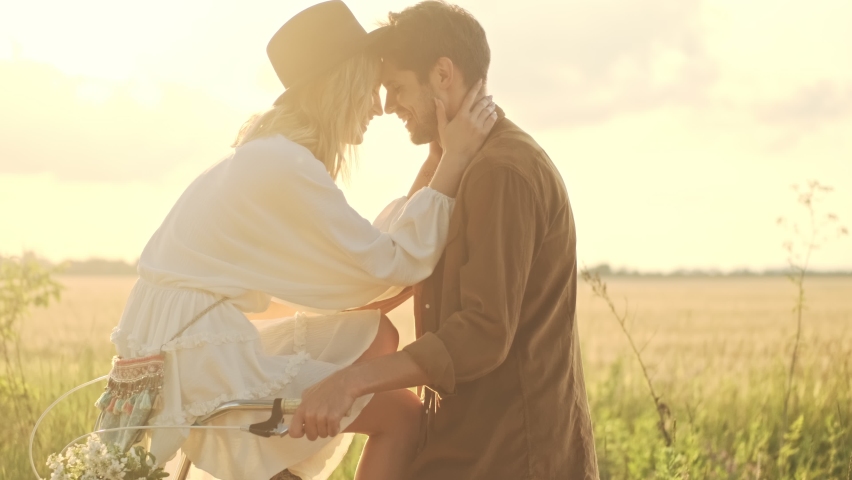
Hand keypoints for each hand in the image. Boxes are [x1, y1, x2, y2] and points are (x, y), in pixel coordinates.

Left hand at [289, 371, 357, 440]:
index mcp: (302, 408)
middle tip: (324, 422)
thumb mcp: (310, 393)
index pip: (294, 431)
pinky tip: (338, 420)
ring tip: (332, 417)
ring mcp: (321, 417)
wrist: (345, 382)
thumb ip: (304, 405)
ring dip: (328, 429)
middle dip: (318, 431)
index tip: (308, 428)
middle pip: (311, 436)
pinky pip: (333, 433)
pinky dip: (336, 429)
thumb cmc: (328, 386)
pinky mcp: (333, 419)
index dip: (301, 432)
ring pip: (323, 435)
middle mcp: (309, 414)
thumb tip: (301, 416)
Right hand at [427, 80, 497, 196]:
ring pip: (487, 112)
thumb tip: (436, 99)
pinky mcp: (483, 134)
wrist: (457, 157)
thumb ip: (441, 112)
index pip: (470, 98)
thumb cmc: (448, 142)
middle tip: (489, 95)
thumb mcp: (442, 126)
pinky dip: (493, 116)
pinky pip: (491, 122)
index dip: (475, 88)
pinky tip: (494, 114)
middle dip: (486, 98)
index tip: (480, 81)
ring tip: (492, 103)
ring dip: (490, 106)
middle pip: (481, 104)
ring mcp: (478, 127)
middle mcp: (471, 119)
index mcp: (461, 116)